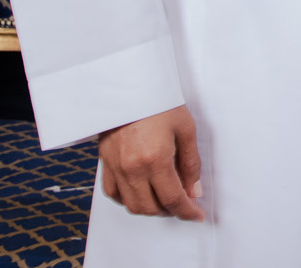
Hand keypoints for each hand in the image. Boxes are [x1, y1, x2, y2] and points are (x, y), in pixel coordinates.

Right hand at [98, 105, 204, 220]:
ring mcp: (115, 167)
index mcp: (155, 159)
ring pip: (131, 205)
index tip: (196, 215)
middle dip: (170, 211)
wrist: (128, 85)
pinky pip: (113, 193)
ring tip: (165, 199)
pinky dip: (128, 199)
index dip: (187, 212)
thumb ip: (190, 163)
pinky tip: (141, 192)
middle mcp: (132, 168)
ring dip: (150, 208)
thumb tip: (194, 190)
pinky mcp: (104, 162)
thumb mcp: (185, 128)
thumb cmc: (159, 102)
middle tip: (183, 204)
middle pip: (151, 207)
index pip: (173, 199)